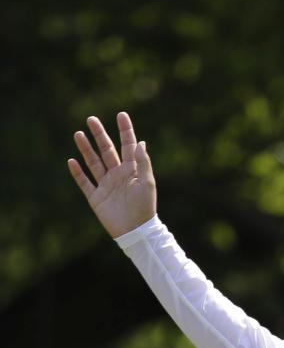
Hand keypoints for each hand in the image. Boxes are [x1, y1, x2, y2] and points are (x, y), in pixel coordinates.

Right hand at [67, 112, 156, 237]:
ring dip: (86, 149)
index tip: (121, 114)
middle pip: (107, 150)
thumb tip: (140, 142)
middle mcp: (118, 175)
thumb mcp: (147, 183)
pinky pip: (85, 183)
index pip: (127, 146)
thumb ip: (143, 163)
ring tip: (78, 134)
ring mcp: (106, 186)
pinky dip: (78, 173)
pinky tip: (72, 161)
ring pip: (94, 163)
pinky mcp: (96, 198)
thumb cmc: (145, 208)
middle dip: (99, 135)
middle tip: (91, 119)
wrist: (136, 232)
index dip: (125, 130)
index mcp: (132, 170)